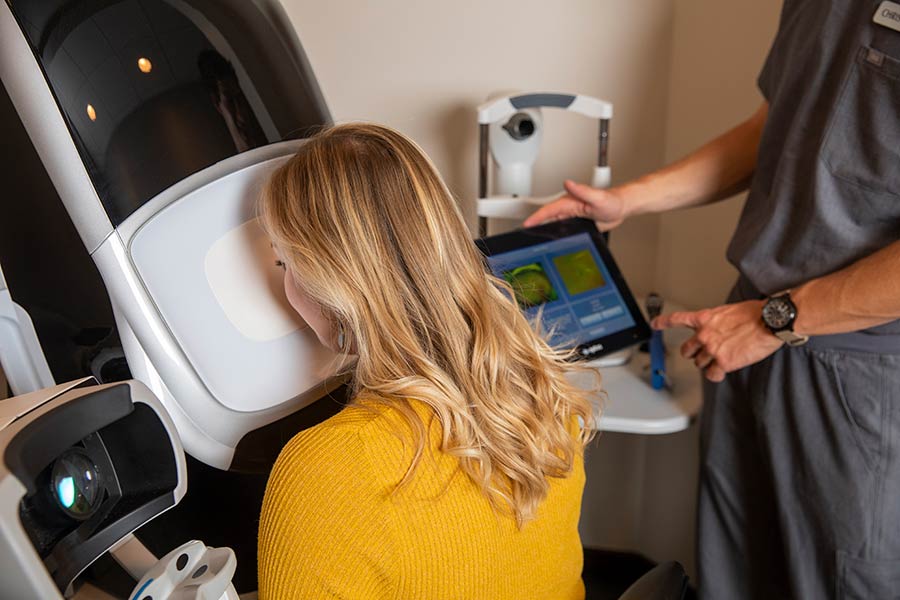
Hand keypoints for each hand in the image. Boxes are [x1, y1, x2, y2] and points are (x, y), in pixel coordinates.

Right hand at [523, 180, 627, 230]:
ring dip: (543, 230)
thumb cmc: (612, 201)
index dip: (536, 217)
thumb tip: (568, 183)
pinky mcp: (576, 223)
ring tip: (532, 239)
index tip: (526, 224)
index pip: (548, 210)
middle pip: (547, 218)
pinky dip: (553, 233)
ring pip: (552, 224)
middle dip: (535, 225)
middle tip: (524, 234)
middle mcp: (568, 208)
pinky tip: (551, 240)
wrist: (621, 208)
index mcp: (569, 201)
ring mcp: (571, 216)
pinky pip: (561, 229)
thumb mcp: (597, 197)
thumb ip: (582, 190)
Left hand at [651, 300, 783, 382]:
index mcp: (705, 318)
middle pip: (687, 350)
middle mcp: (705, 334)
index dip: (663, 323)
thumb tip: (718, 330)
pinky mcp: (724, 362)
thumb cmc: (756, 314)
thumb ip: (717, 322)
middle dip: (694, 353)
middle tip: (705, 353)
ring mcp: (712, 349)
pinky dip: (717, 375)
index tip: (654, 324)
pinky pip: (712, 375)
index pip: (678, 319)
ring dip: (709, 364)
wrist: (770, 321)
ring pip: (700, 364)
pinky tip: (724, 370)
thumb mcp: (729, 311)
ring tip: (723, 358)